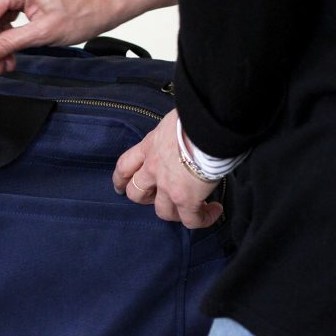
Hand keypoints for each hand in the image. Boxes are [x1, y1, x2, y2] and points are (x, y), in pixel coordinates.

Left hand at [112, 111, 223, 228]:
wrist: (208, 125)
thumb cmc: (196, 116)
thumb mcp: (173, 121)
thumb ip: (171, 134)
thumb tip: (184, 134)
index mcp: (149, 147)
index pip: (125, 166)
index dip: (121, 179)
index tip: (120, 187)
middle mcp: (153, 168)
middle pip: (136, 194)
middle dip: (145, 199)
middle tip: (160, 198)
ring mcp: (167, 186)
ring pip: (162, 211)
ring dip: (175, 212)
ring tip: (191, 209)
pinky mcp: (186, 199)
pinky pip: (191, 219)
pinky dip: (202, 219)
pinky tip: (214, 210)